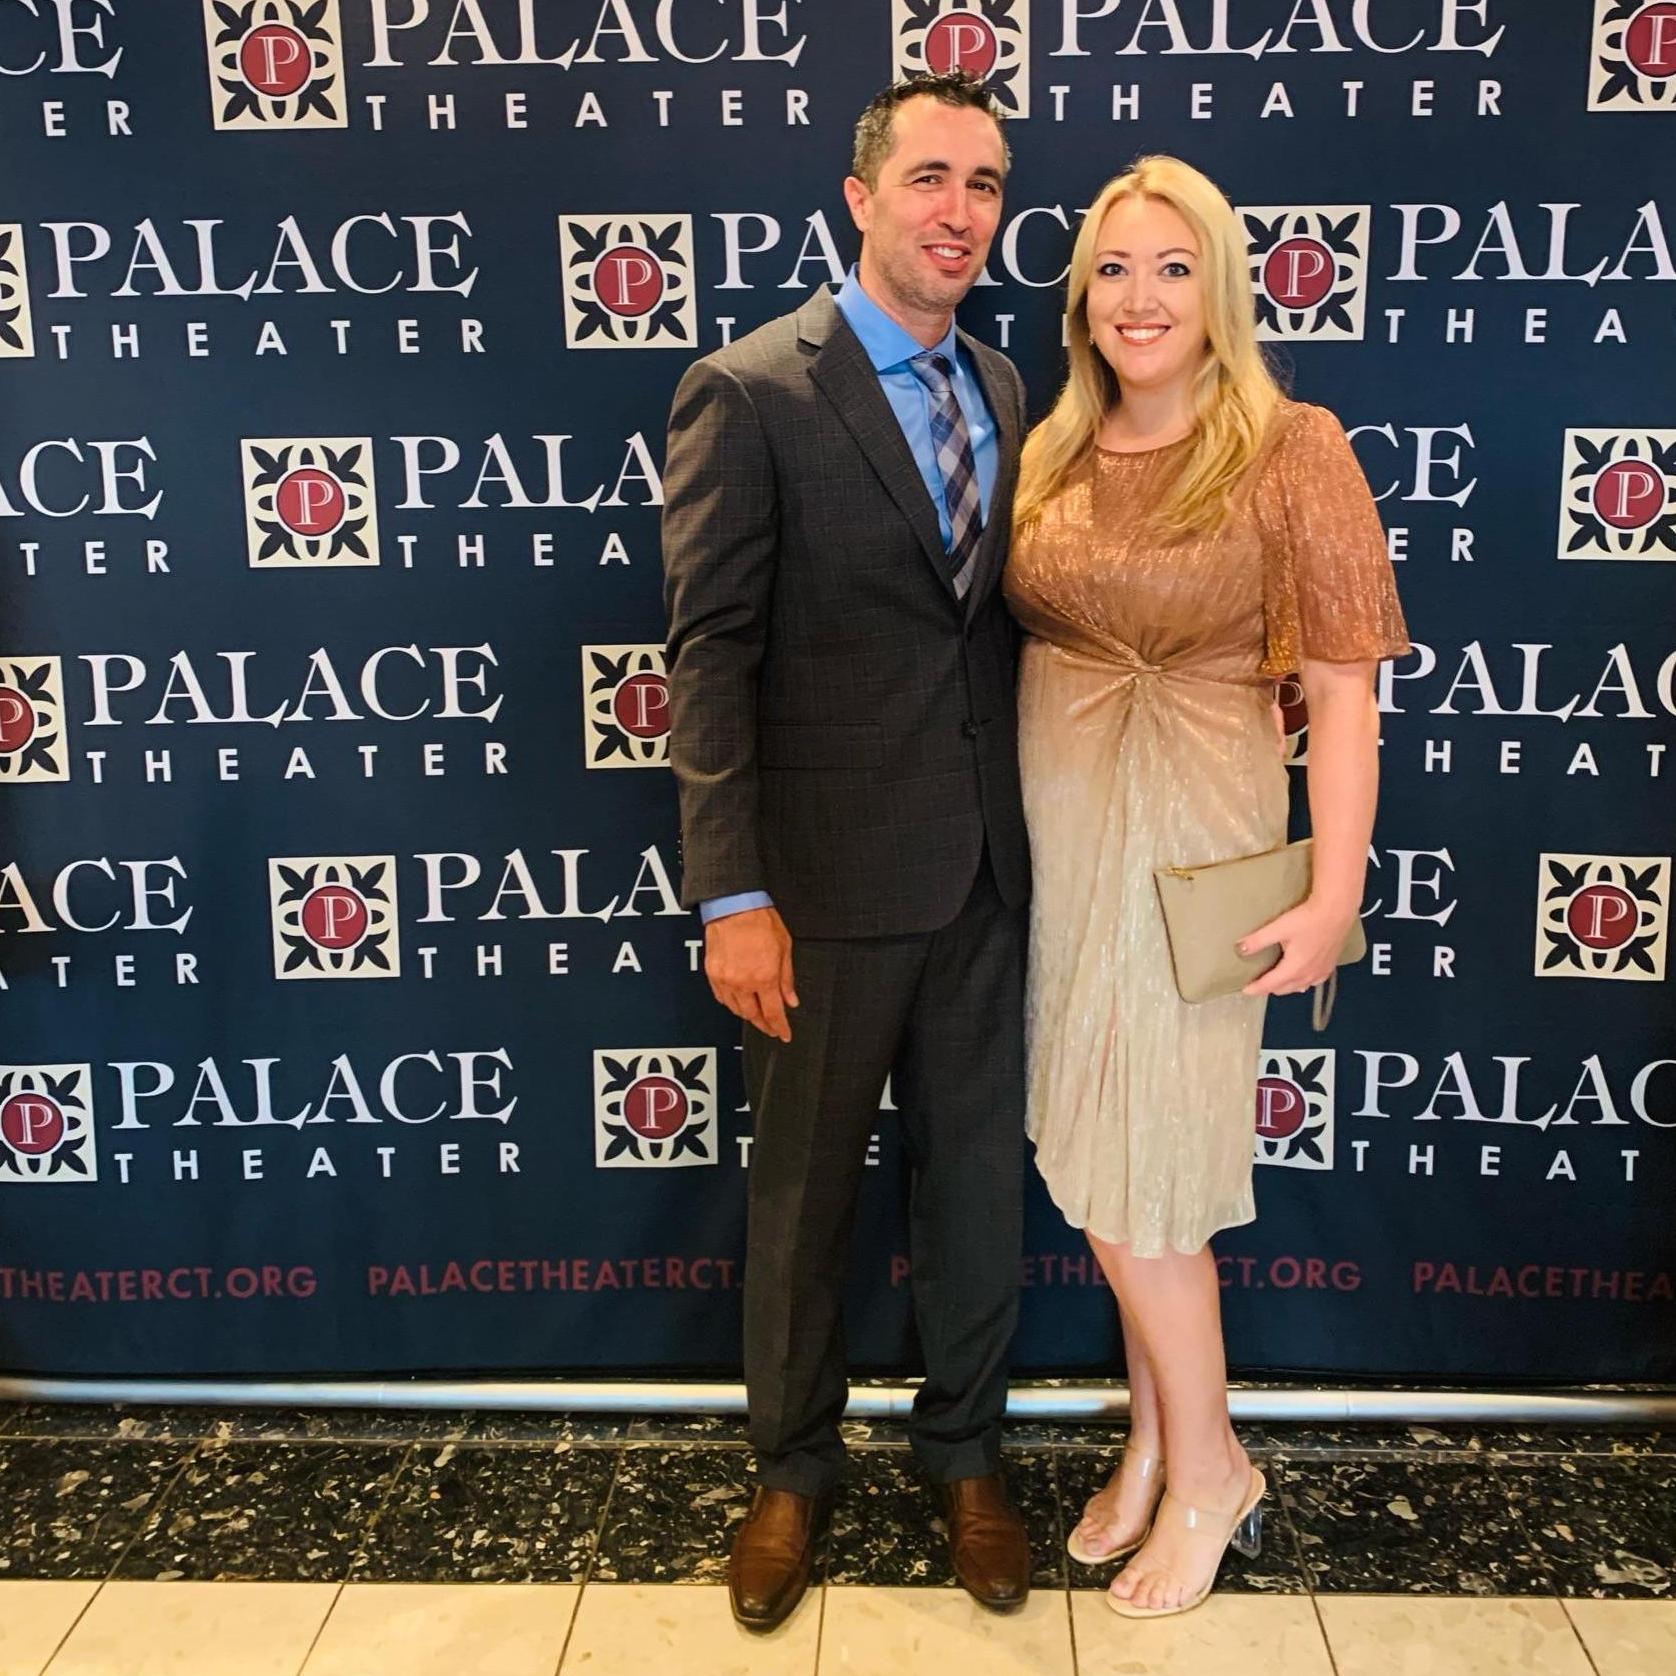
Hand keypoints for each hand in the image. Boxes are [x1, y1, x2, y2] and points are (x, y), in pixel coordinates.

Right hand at [705, 906, 797, 1041]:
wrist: (733, 905)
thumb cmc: (759, 920)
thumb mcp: (785, 948)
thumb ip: (787, 978)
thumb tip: (791, 999)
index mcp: (764, 977)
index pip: (773, 1013)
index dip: (780, 1028)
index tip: (784, 1034)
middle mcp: (743, 982)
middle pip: (753, 1016)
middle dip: (764, 1024)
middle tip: (771, 1026)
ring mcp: (725, 979)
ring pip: (736, 1009)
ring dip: (748, 1014)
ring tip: (757, 1013)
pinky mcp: (712, 974)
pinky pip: (722, 997)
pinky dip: (732, 1002)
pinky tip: (739, 1000)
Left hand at [1238, 896, 1356, 996]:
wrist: (1336, 911)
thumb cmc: (1308, 919)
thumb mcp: (1279, 928)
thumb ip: (1258, 940)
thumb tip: (1239, 948)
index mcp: (1293, 969)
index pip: (1269, 985)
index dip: (1255, 988)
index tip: (1244, 990)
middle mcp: (1308, 975)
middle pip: (1283, 989)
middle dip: (1269, 988)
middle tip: (1257, 982)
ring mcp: (1321, 972)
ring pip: (1298, 987)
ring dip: (1285, 986)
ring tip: (1275, 979)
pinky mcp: (1330, 966)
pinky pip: (1312, 982)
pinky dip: (1302, 982)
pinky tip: (1300, 976)